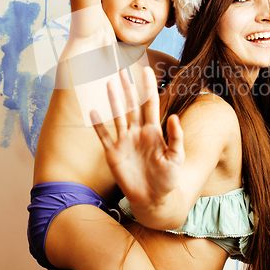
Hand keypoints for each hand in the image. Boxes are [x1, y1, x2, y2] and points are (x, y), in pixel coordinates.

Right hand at [90, 67, 184, 207]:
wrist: (153, 199)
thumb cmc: (168, 179)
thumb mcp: (176, 157)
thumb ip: (176, 137)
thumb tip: (175, 117)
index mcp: (153, 131)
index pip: (150, 104)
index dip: (149, 87)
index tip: (147, 70)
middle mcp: (138, 132)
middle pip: (131, 105)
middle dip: (128, 88)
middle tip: (122, 70)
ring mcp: (124, 141)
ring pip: (118, 116)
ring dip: (113, 100)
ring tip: (108, 83)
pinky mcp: (113, 153)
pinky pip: (104, 136)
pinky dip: (98, 125)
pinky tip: (93, 111)